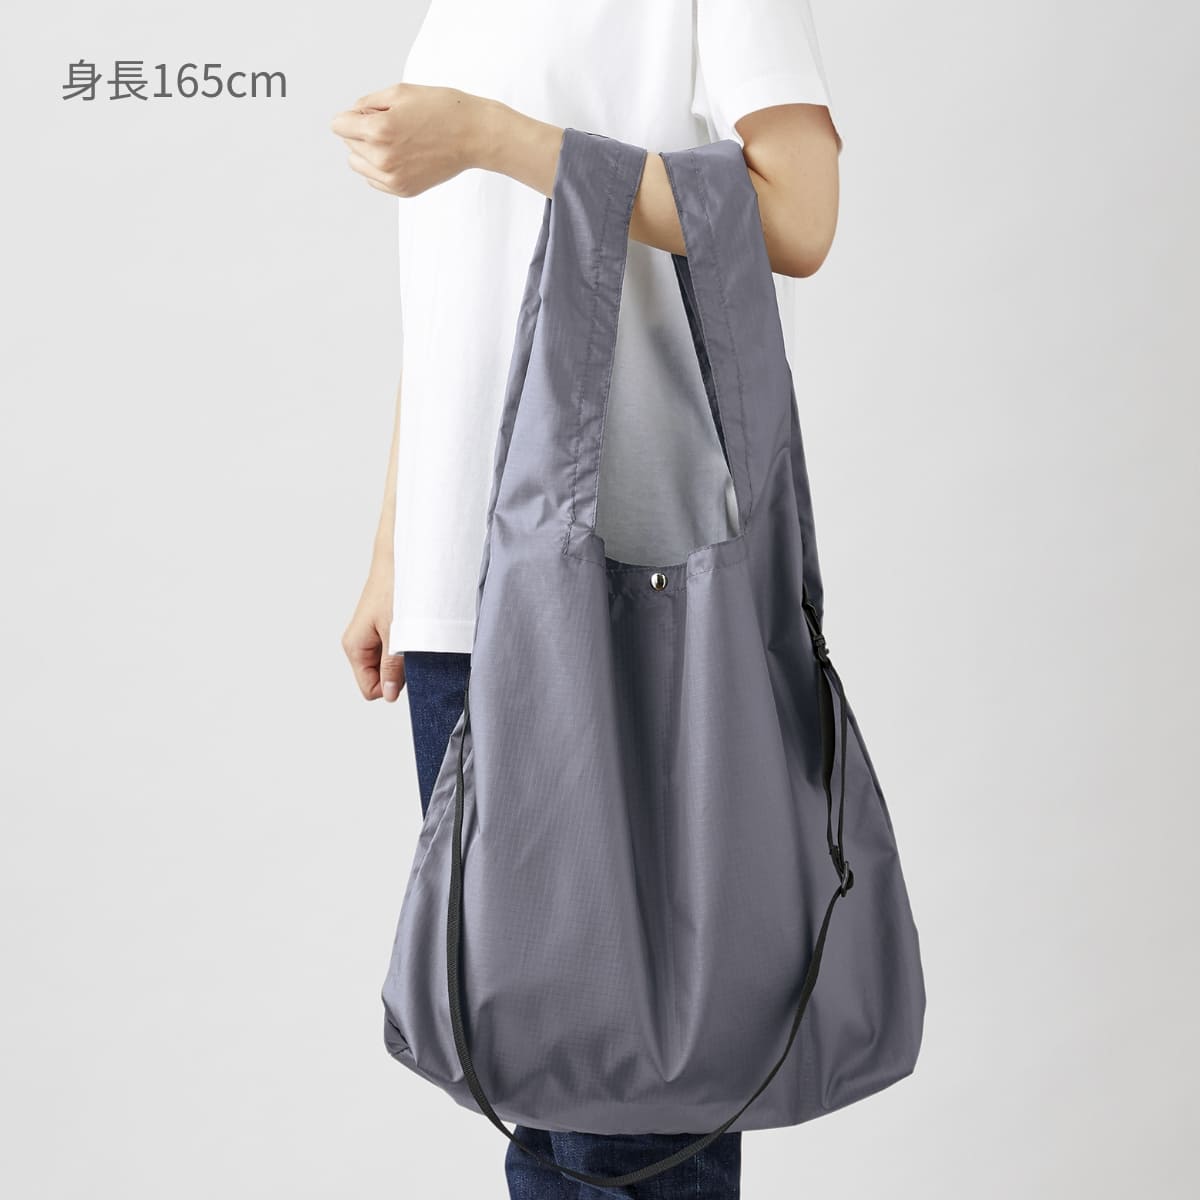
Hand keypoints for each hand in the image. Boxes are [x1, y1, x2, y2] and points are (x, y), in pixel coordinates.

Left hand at [329, 83, 493, 197]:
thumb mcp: (399, 92)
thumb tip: (349, 119)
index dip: (354, 114)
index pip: (338, 125)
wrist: (474, 135)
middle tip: (396, 125)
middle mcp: (382, 159)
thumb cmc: (441, 108)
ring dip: (368, 151)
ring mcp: (393, 178)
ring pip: (358, 164)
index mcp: (378, 130)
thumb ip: (366, 103)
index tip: (375, 112)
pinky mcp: (403, 190)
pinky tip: (403, 156)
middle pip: (348, 144)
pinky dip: (381, 168)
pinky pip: (374, 180)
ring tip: (397, 142)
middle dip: (363, 132)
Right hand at [342, 565, 405, 701]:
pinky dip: (410, 644)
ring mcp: (373, 635)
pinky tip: (416, 628)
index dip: (391, 684)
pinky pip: (398, 649)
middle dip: (401, 671)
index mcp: (355, 647)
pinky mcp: (386, 626)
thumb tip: (388, 695)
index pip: (371, 689)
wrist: (402, 556)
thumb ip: (392, 666)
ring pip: (392, 663)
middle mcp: (360, 643)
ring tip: (415, 633)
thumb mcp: (397, 633)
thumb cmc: (395, 588)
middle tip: (414, 647)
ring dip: (407, 656)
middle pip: (381, 678)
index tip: (408, 665)